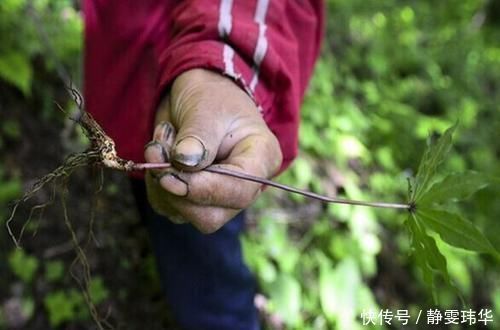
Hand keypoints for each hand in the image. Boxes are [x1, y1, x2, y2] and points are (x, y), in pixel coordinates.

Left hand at [144, 69, 281, 232]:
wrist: (198, 95)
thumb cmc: (211, 96)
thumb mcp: (207, 108)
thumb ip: (197, 136)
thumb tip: (184, 162)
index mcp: (261, 160)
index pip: (239, 191)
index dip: (204, 189)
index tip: (170, 175)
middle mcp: (243, 187)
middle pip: (211, 216)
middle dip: (175, 189)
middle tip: (157, 151)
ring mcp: (218, 198)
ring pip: (183, 214)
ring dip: (160, 180)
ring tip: (163, 140)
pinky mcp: (192, 201)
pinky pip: (166, 206)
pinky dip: (154, 182)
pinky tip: (162, 152)